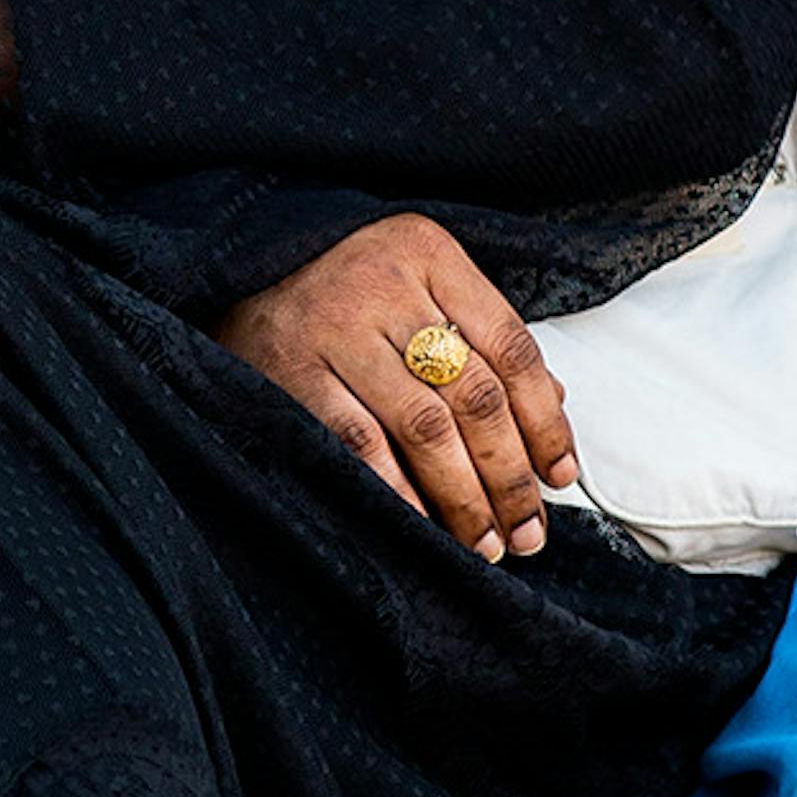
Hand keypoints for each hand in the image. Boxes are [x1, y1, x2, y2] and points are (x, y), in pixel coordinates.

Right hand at [223, 215, 582, 560]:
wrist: (238, 263)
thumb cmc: (343, 280)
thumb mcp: (417, 281)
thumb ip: (481, 333)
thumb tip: (554, 407)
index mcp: (431, 254)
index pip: (512, 348)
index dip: (545, 422)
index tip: (559, 477)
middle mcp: (387, 286)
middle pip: (474, 395)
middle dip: (508, 476)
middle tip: (526, 532)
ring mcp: (336, 328)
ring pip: (424, 427)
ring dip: (461, 496)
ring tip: (482, 542)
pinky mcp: (292, 370)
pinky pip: (359, 443)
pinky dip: (398, 492)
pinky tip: (422, 527)